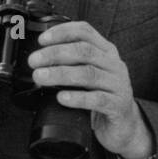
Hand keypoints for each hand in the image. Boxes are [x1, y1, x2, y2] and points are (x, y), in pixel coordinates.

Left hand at [27, 21, 149, 158]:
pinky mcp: (118, 106)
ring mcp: (118, 85)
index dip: (62, 32)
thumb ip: (72, 64)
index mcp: (106, 52)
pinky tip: (62, 97)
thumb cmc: (101, 97)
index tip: (42, 40)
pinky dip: (77, 98)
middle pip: (84, 51)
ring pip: (88, 74)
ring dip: (60, 74)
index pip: (85, 32)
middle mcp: (114, 64)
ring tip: (40, 77)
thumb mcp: (89, 76)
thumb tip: (39, 61)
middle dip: (55, 53)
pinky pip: (97, 99)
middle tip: (34, 61)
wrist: (124, 126)